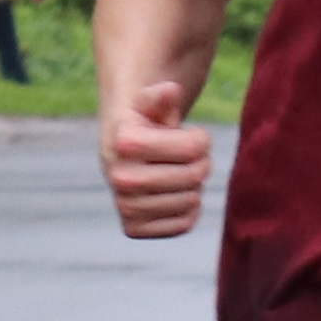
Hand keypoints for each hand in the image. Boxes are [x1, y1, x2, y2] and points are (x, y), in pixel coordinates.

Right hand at [103, 64, 217, 237]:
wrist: (121, 154)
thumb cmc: (144, 123)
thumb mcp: (151, 103)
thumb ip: (161, 96)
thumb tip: (170, 91)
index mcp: (124, 142)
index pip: (195, 147)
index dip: (200, 139)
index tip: (189, 135)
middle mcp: (119, 177)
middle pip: (195, 176)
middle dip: (201, 162)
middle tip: (188, 157)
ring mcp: (125, 207)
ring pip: (191, 201)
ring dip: (192, 187)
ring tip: (176, 173)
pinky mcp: (134, 229)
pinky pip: (183, 224)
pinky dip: (187, 210)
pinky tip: (173, 195)